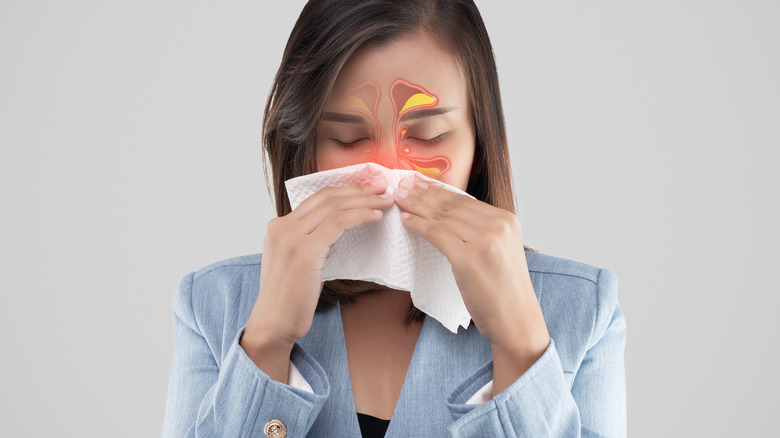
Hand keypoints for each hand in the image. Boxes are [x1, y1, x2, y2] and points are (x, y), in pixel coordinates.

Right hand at [241, 174, 393, 381]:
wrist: (274, 324)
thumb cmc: (290, 299)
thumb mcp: (297, 262)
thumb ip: (311, 242)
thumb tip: (341, 229)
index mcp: (278, 226)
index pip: (317, 198)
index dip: (346, 189)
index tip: (368, 186)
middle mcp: (281, 227)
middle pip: (327, 197)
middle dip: (358, 189)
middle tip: (382, 186)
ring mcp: (291, 237)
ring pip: (334, 208)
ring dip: (364, 201)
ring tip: (385, 201)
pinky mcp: (304, 251)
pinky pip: (337, 225)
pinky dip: (359, 216)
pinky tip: (375, 217)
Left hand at [393, 178, 549, 392]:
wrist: (516, 319)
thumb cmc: (504, 290)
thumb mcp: (499, 251)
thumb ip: (481, 231)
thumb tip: (448, 216)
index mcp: (507, 220)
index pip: (465, 200)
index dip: (438, 190)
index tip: (420, 183)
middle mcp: (498, 225)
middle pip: (451, 205)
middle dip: (423, 193)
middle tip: (402, 185)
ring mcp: (484, 241)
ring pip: (442, 217)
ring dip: (416, 206)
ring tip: (399, 199)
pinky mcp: (468, 258)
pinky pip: (436, 234)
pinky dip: (418, 225)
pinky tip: (405, 220)